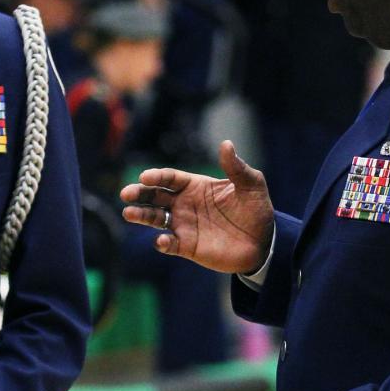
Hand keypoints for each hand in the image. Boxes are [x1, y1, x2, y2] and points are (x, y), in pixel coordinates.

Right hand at [120, 140, 273, 274]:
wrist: (264, 242)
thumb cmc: (256, 210)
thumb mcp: (251, 184)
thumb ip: (236, 167)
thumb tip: (226, 144)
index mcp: (195, 186)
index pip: (170, 178)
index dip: (157, 177)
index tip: (145, 177)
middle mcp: (184, 204)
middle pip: (155, 196)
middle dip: (140, 194)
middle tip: (126, 194)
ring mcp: (183, 225)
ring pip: (155, 219)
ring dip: (141, 216)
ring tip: (129, 214)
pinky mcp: (187, 246)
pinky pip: (169, 244)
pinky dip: (162, 243)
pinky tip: (161, 240)